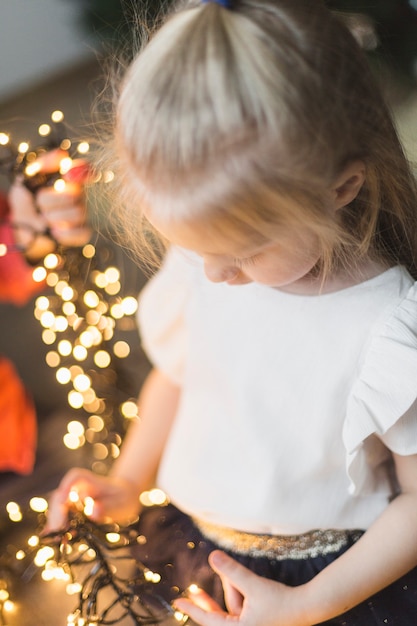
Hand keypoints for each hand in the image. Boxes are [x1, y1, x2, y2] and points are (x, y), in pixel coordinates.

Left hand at [8, 148, 90, 253]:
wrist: (22, 224)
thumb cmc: (27, 198)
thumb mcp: (28, 177)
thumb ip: (43, 164)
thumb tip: (62, 154)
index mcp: (68, 179)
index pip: (85, 169)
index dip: (81, 171)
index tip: (67, 176)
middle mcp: (79, 195)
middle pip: (74, 195)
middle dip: (50, 201)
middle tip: (39, 204)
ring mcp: (81, 214)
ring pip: (78, 214)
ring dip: (54, 217)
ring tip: (43, 219)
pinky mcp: (81, 233)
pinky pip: (83, 233)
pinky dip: (67, 233)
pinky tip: (54, 231)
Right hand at [45, 467, 140, 531]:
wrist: (125, 498)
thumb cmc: (124, 498)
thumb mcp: (121, 503)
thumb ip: (107, 507)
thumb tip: (93, 511)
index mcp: (92, 481)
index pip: (75, 476)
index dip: (66, 486)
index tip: (62, 501)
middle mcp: (79, 488)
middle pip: (60, 494)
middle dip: (57, 513)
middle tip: (60, 531)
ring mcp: (73, 499)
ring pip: (57, 507)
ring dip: (56, 522)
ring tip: (60, 539)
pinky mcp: (71, 510)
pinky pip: (60, 517)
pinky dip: (58, 526)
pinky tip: (57, 539)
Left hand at [174, 551, 311, 625]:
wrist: (308, 607)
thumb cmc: (281, 601)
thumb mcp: (253, 585)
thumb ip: (232, 571)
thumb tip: (212, 556)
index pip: (209, 620)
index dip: (192, 609)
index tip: (178, 603)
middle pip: (219, 615)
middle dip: (207, 600)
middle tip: (190, 592)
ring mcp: (252, 625)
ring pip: (232, 606)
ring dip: (231, 588)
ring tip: (231, 571)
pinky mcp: (259, 621)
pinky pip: (242, 605)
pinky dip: (239, 592)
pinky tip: (238, 580)